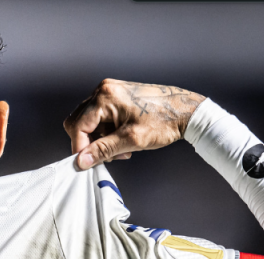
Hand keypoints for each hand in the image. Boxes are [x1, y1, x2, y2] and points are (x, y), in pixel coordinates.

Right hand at [63, 79, 204, 170]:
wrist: (186, 110)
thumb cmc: (164, 122)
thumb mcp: (131, 140)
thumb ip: (103, 150)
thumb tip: (81, 161)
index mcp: (105, 97)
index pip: (78, 126)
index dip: (80, 148)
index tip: (87, 163)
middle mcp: (103, 90)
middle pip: (79, 122)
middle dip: (89, 143)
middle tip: (108, 155)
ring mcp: (109, 91)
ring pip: (88, 121)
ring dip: (99, 139)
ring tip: (120, 149)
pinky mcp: (115, 96)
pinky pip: (99, 117)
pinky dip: (106, 131)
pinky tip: (122, 139)